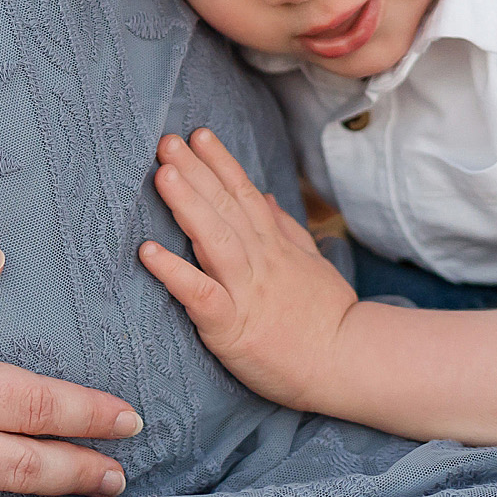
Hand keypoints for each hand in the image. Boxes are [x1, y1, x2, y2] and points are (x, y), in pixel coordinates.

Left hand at [137, 129, 356, 412]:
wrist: (348, 363)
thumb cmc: (328, 318)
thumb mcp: (312, 265)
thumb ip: (287, 231)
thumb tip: (269, 198)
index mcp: (275, 247)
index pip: (246, 195)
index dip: (221, 162)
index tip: (198, 134)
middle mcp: (260, 261)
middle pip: (224, 207)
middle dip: (196, 171)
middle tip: (166, 140)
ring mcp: (246, 291)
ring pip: (214, 239)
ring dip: (187, 204)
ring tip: (162, 174)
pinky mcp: (232, 326)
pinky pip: (200, 295)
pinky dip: (174, 272)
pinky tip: (147, 251)